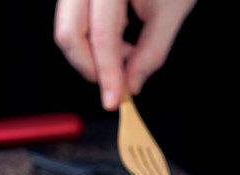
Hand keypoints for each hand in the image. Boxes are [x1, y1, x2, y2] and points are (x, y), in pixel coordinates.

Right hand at [54, 0, 194, 110]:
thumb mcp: (173, 11)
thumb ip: (151, 53)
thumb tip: (131, 84)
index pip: (101, 35)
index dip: (106, 73)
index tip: (113, 99)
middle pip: (68, 32)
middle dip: (88, 66)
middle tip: (111, 83)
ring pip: (67, 27)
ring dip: (90, 53)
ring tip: (122, 56)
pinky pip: (74, 18)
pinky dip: (92, 37)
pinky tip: (117, 39)